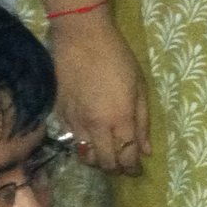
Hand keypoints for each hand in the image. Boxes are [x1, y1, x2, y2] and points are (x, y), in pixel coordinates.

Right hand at [48, 11, 150, 175]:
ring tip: (105, 154)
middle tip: (122, 165)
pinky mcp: (60, 114)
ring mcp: (75, 122)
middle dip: (116, 169)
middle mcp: (96, 126)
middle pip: (105, 163)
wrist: (81, 36)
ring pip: (86, 156)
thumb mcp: (139, 87)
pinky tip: (89, 137)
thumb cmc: (116, 57)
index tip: (136, 169)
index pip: (127, 158)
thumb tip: (146, 150)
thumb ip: (142, 122)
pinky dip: (82, 145)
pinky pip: (72, 140)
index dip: (133, 169)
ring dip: (98, 160)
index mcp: (120, 119)